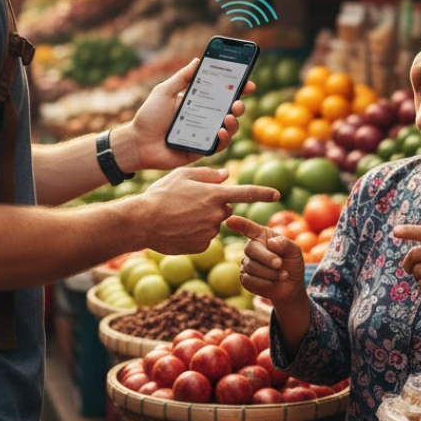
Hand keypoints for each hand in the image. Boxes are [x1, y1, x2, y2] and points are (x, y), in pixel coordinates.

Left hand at [114, 59, 256, 171]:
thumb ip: (182, 77)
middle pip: (229, 111)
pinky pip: (218, 146)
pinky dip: (223, 139)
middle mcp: (203, 118)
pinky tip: (220, 131)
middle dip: (239, 105)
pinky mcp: (201, 150)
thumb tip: (198, 60)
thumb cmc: (148, 117)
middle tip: (238, 102)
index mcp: (196, 102)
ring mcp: (203, 135)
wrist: (137, 143)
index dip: (236, 89)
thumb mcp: (164, 91)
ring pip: (228, 129)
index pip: (220, 94)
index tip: (248, 83)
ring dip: (233, 123)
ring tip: (229, 117)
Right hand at [137, 166, 278, 255]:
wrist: (143, 221)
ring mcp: (210, 232)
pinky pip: (204, 238)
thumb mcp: (182, 175)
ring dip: (202, 220)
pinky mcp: (202, 246)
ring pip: (213, 224)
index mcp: (214, 194)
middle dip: (213, 206)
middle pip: (224, 209)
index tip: (277, 194)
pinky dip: (195, 234)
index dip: (263, 193)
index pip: (247, 193)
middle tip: (189, 204)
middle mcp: (216, 214)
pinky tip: (179, 229)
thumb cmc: (161, 194)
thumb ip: (207, 174)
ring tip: (179, 217)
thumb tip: (226, 176)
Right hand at [224, 215, 307, 310]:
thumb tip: (271, 243)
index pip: (248, 228)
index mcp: (262, 236)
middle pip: (250, 248)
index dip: (239, 224)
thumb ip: (285, 244)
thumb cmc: (291, 262)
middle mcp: (252, 247)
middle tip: (279, 264)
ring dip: (270, 273)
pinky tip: (273, 282)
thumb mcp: (294, 250)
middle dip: (267, 258)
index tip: (229, 220)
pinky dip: (265, 283)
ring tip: (283, 275)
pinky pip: (249, 280)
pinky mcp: (245, 278)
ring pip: (251, 266)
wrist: (291, 285)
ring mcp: (246, 263)